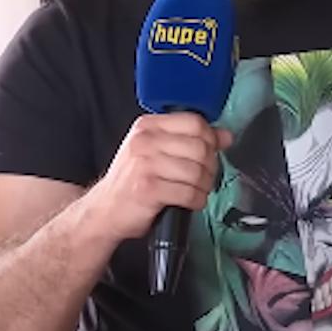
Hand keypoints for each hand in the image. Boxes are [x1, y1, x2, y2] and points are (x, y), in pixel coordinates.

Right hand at [83, 113, 232, 242]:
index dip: (210, 139)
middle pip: (199, 147)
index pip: (194, 122)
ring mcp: (145, 165)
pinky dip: (197, 200)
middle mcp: (144, 141)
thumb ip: (190, 139)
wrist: (106, 208)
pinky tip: (190, 202)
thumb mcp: (156, 151)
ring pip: (197, 172)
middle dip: (210, 166)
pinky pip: (189, 193)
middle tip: (204, 176)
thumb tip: (225, 135)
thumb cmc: (133, 180)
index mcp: (147, 126)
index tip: (211, 151)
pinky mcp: (148, 189)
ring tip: (197, 190)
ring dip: (204, 186)